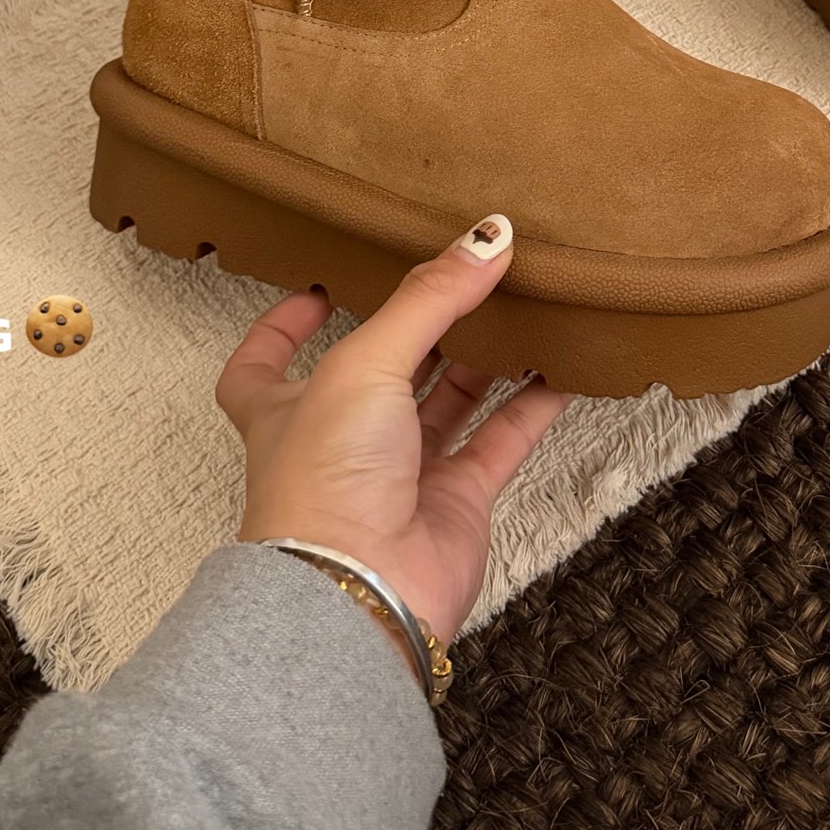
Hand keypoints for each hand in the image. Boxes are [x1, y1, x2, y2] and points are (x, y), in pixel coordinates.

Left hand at [215, 216, 571, 644]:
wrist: (360, 592)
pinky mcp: (455, 502)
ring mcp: (399, 473)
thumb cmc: (324, 485)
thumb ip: (429, 298)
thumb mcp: (365, 363)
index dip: (286, 323)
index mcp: (287, 407)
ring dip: (484, 354)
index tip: (323, 286)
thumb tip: (485, 237)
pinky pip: (501, 439)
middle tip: (463, 273)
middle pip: (383, 369)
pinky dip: (533, 404)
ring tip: (521, 301)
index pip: (267, 361)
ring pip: (447, 399)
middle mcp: (341, 439)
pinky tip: (563, 366)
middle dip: (421, 325)